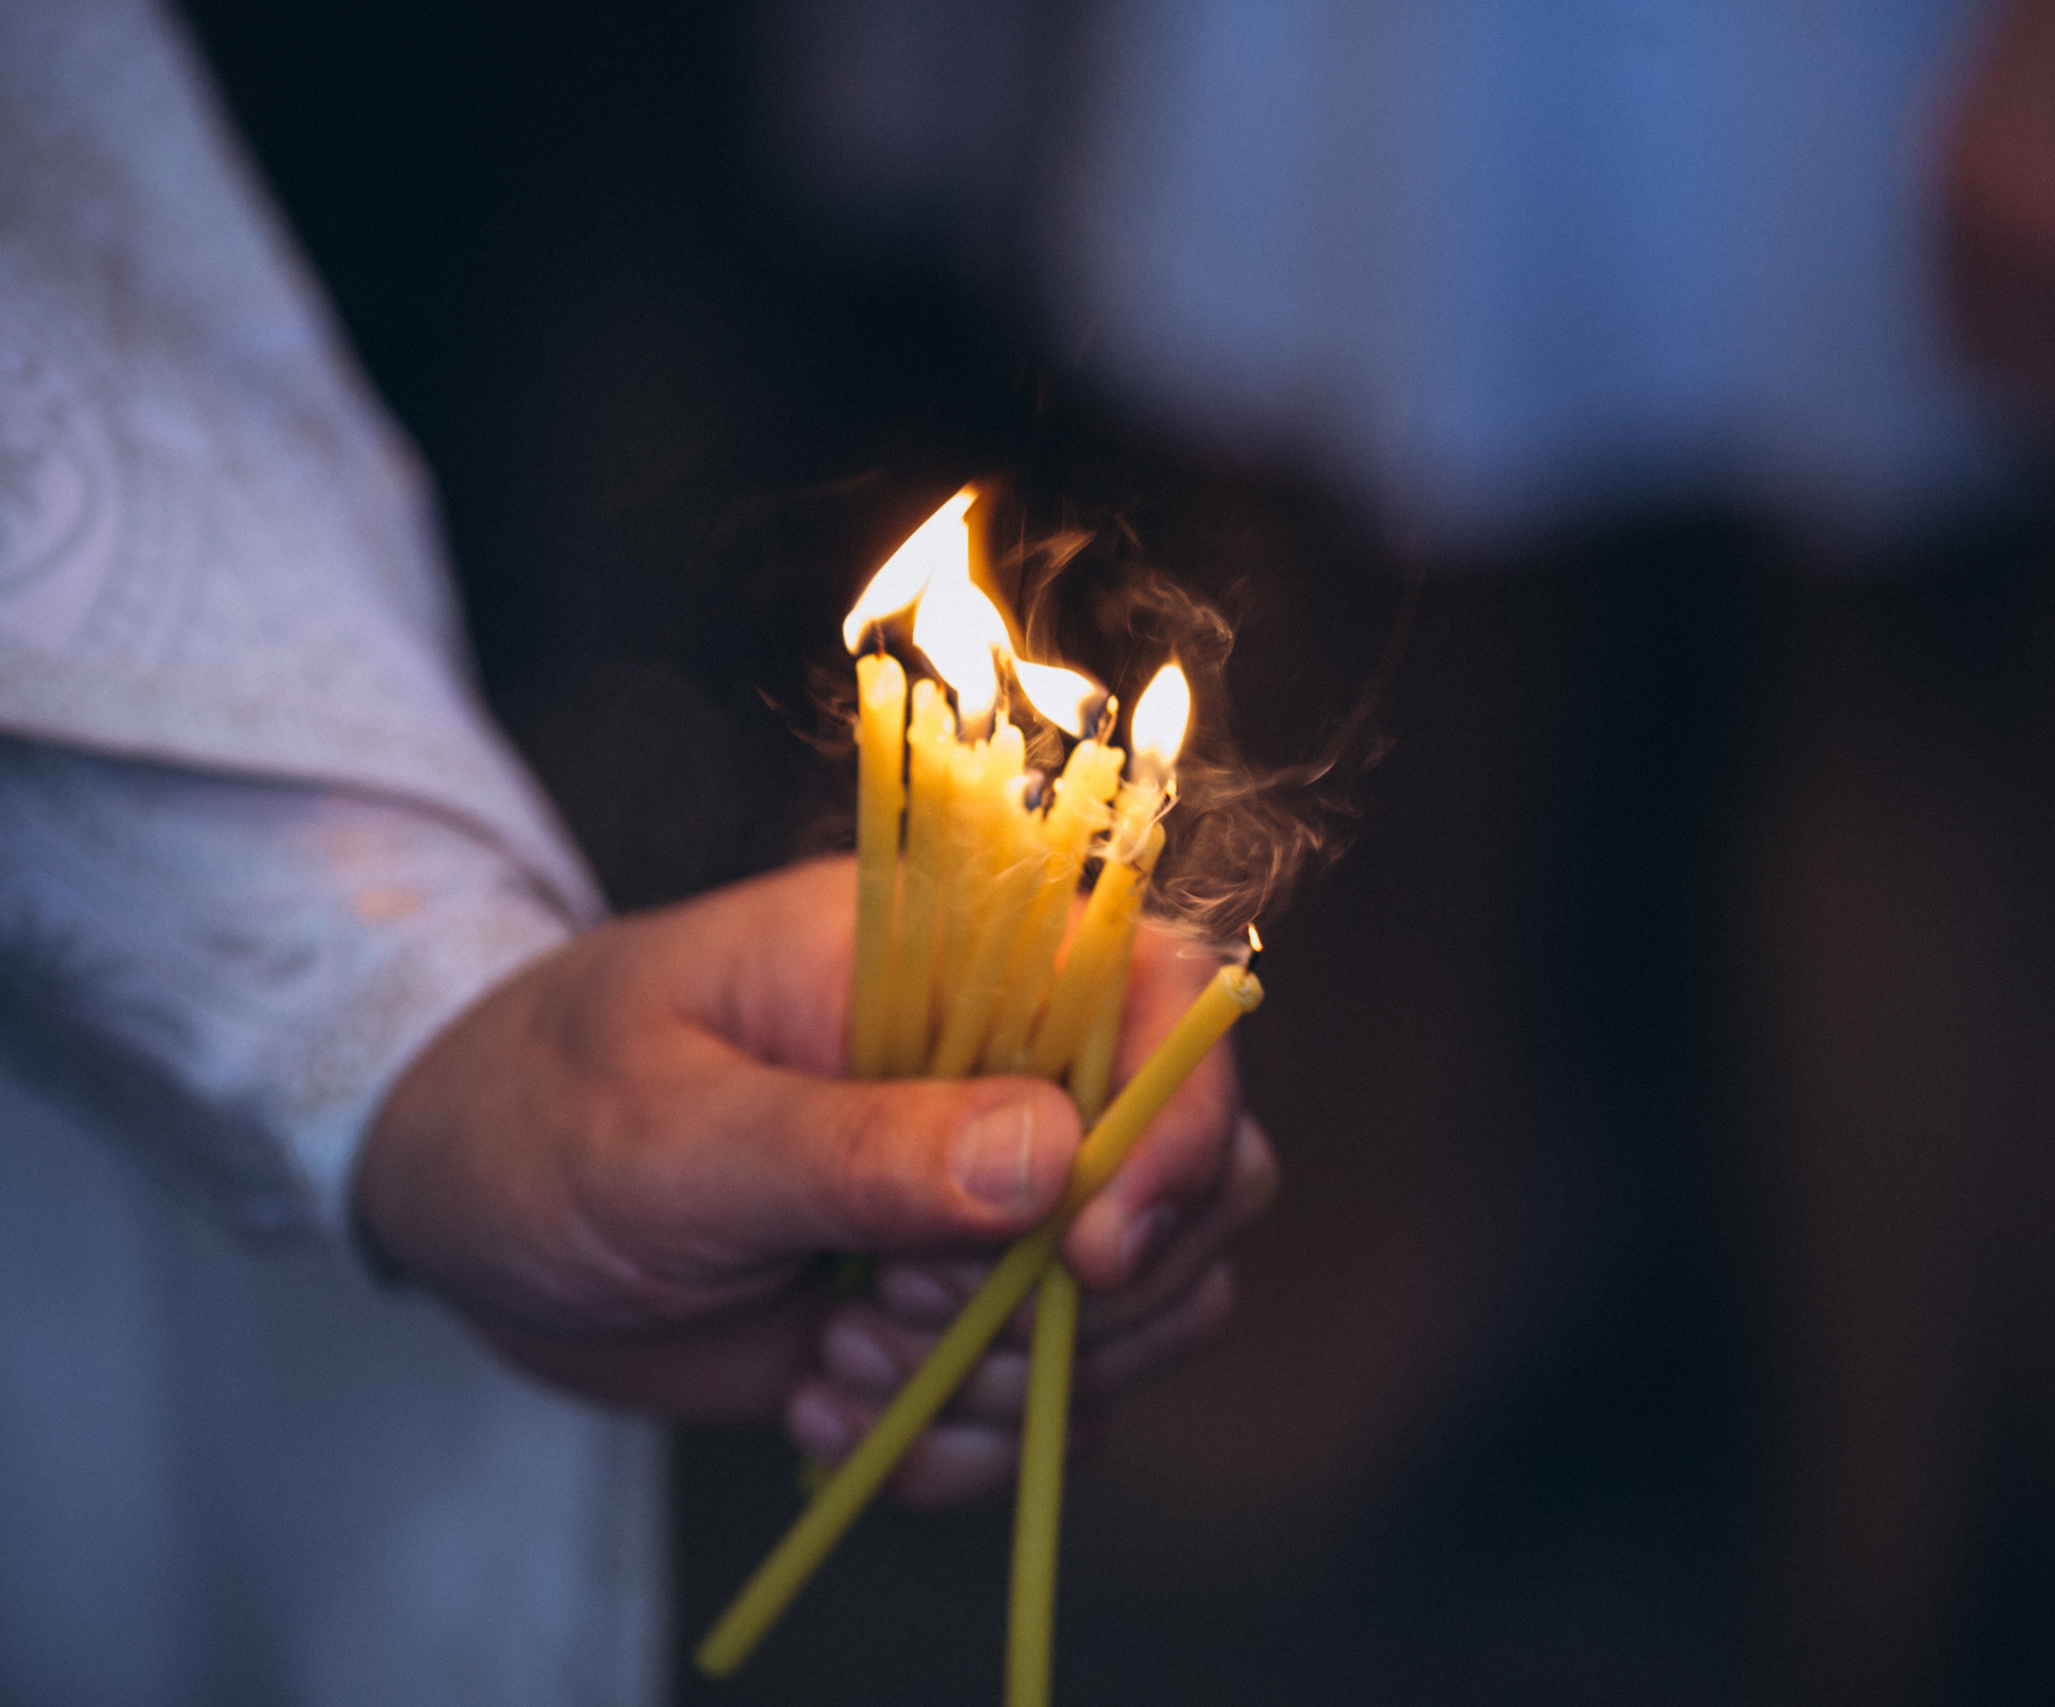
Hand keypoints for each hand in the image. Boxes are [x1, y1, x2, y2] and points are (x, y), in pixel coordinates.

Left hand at [358, 859, 1264, 1463]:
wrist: (467, 1200)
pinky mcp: (973, 1309)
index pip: (1164, 995)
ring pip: (1155, 1305)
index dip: (1181, 1118)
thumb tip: (1046, 1158)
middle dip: (1080, 1291)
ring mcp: (1006, 1197)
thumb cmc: (546, 1110)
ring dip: (1007, 1378)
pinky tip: (825, 1410)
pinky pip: (1062, 1403)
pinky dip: (964, 1443)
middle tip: (894, 1305)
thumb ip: (854, 1146)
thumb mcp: (671, 1131)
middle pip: (1205, 1171)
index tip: (1096, 1250)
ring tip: (836, 1356)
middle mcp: (1016, 1068)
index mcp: (959, 957)